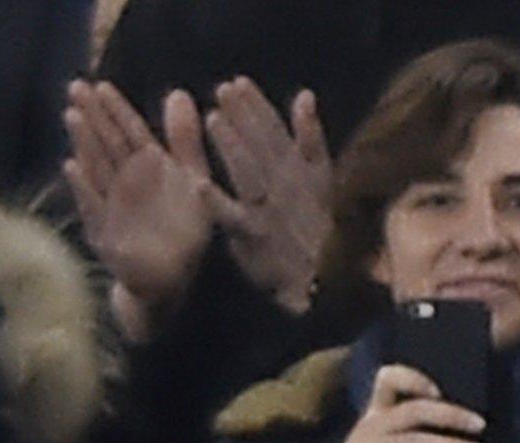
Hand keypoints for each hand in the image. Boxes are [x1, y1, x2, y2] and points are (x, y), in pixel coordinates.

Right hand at [64, 82, 214, 340]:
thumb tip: (178, 93)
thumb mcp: (193, 179)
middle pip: (108, 144)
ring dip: (84, 144)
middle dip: (92, 116)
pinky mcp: (106, 233)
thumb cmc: (182, 230)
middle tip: (76, 87)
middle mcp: (126, 183)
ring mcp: (112, 207)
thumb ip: (186, 141)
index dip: (115, 108)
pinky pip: (94, 208)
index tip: (100, 84)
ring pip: (97, 169)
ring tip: (72, 116)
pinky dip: (84, 189)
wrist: (172, 279)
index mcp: (148, 168)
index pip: (129, 132)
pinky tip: (72, 167)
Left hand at [203, 80, 332, 314]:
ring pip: (249, 172)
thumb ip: (311, 137)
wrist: (323, 283)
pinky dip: (215, 202)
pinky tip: (196, 184)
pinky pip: (232, 217)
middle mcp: (283, 185)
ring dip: (233, 146)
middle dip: (243, 117)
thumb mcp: (322, 180)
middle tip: (223, 90)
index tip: (238, 83)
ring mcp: (267, 210)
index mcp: (297, 170)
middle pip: (261, 146)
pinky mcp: (252, 237)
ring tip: (213, 120)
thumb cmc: (322, 231)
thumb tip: (304, 94)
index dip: (257, 107)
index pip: (275, 131)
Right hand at [327, 365, 486, 442]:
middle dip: (450, 415)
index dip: (413, 379)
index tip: (439, 392)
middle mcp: (372, 428)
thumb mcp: (383, 440)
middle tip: (480, 425)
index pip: (388, 380)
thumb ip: (410, 427)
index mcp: (377, 413)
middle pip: (414, 411)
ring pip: (413, 442)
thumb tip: (462, 423)